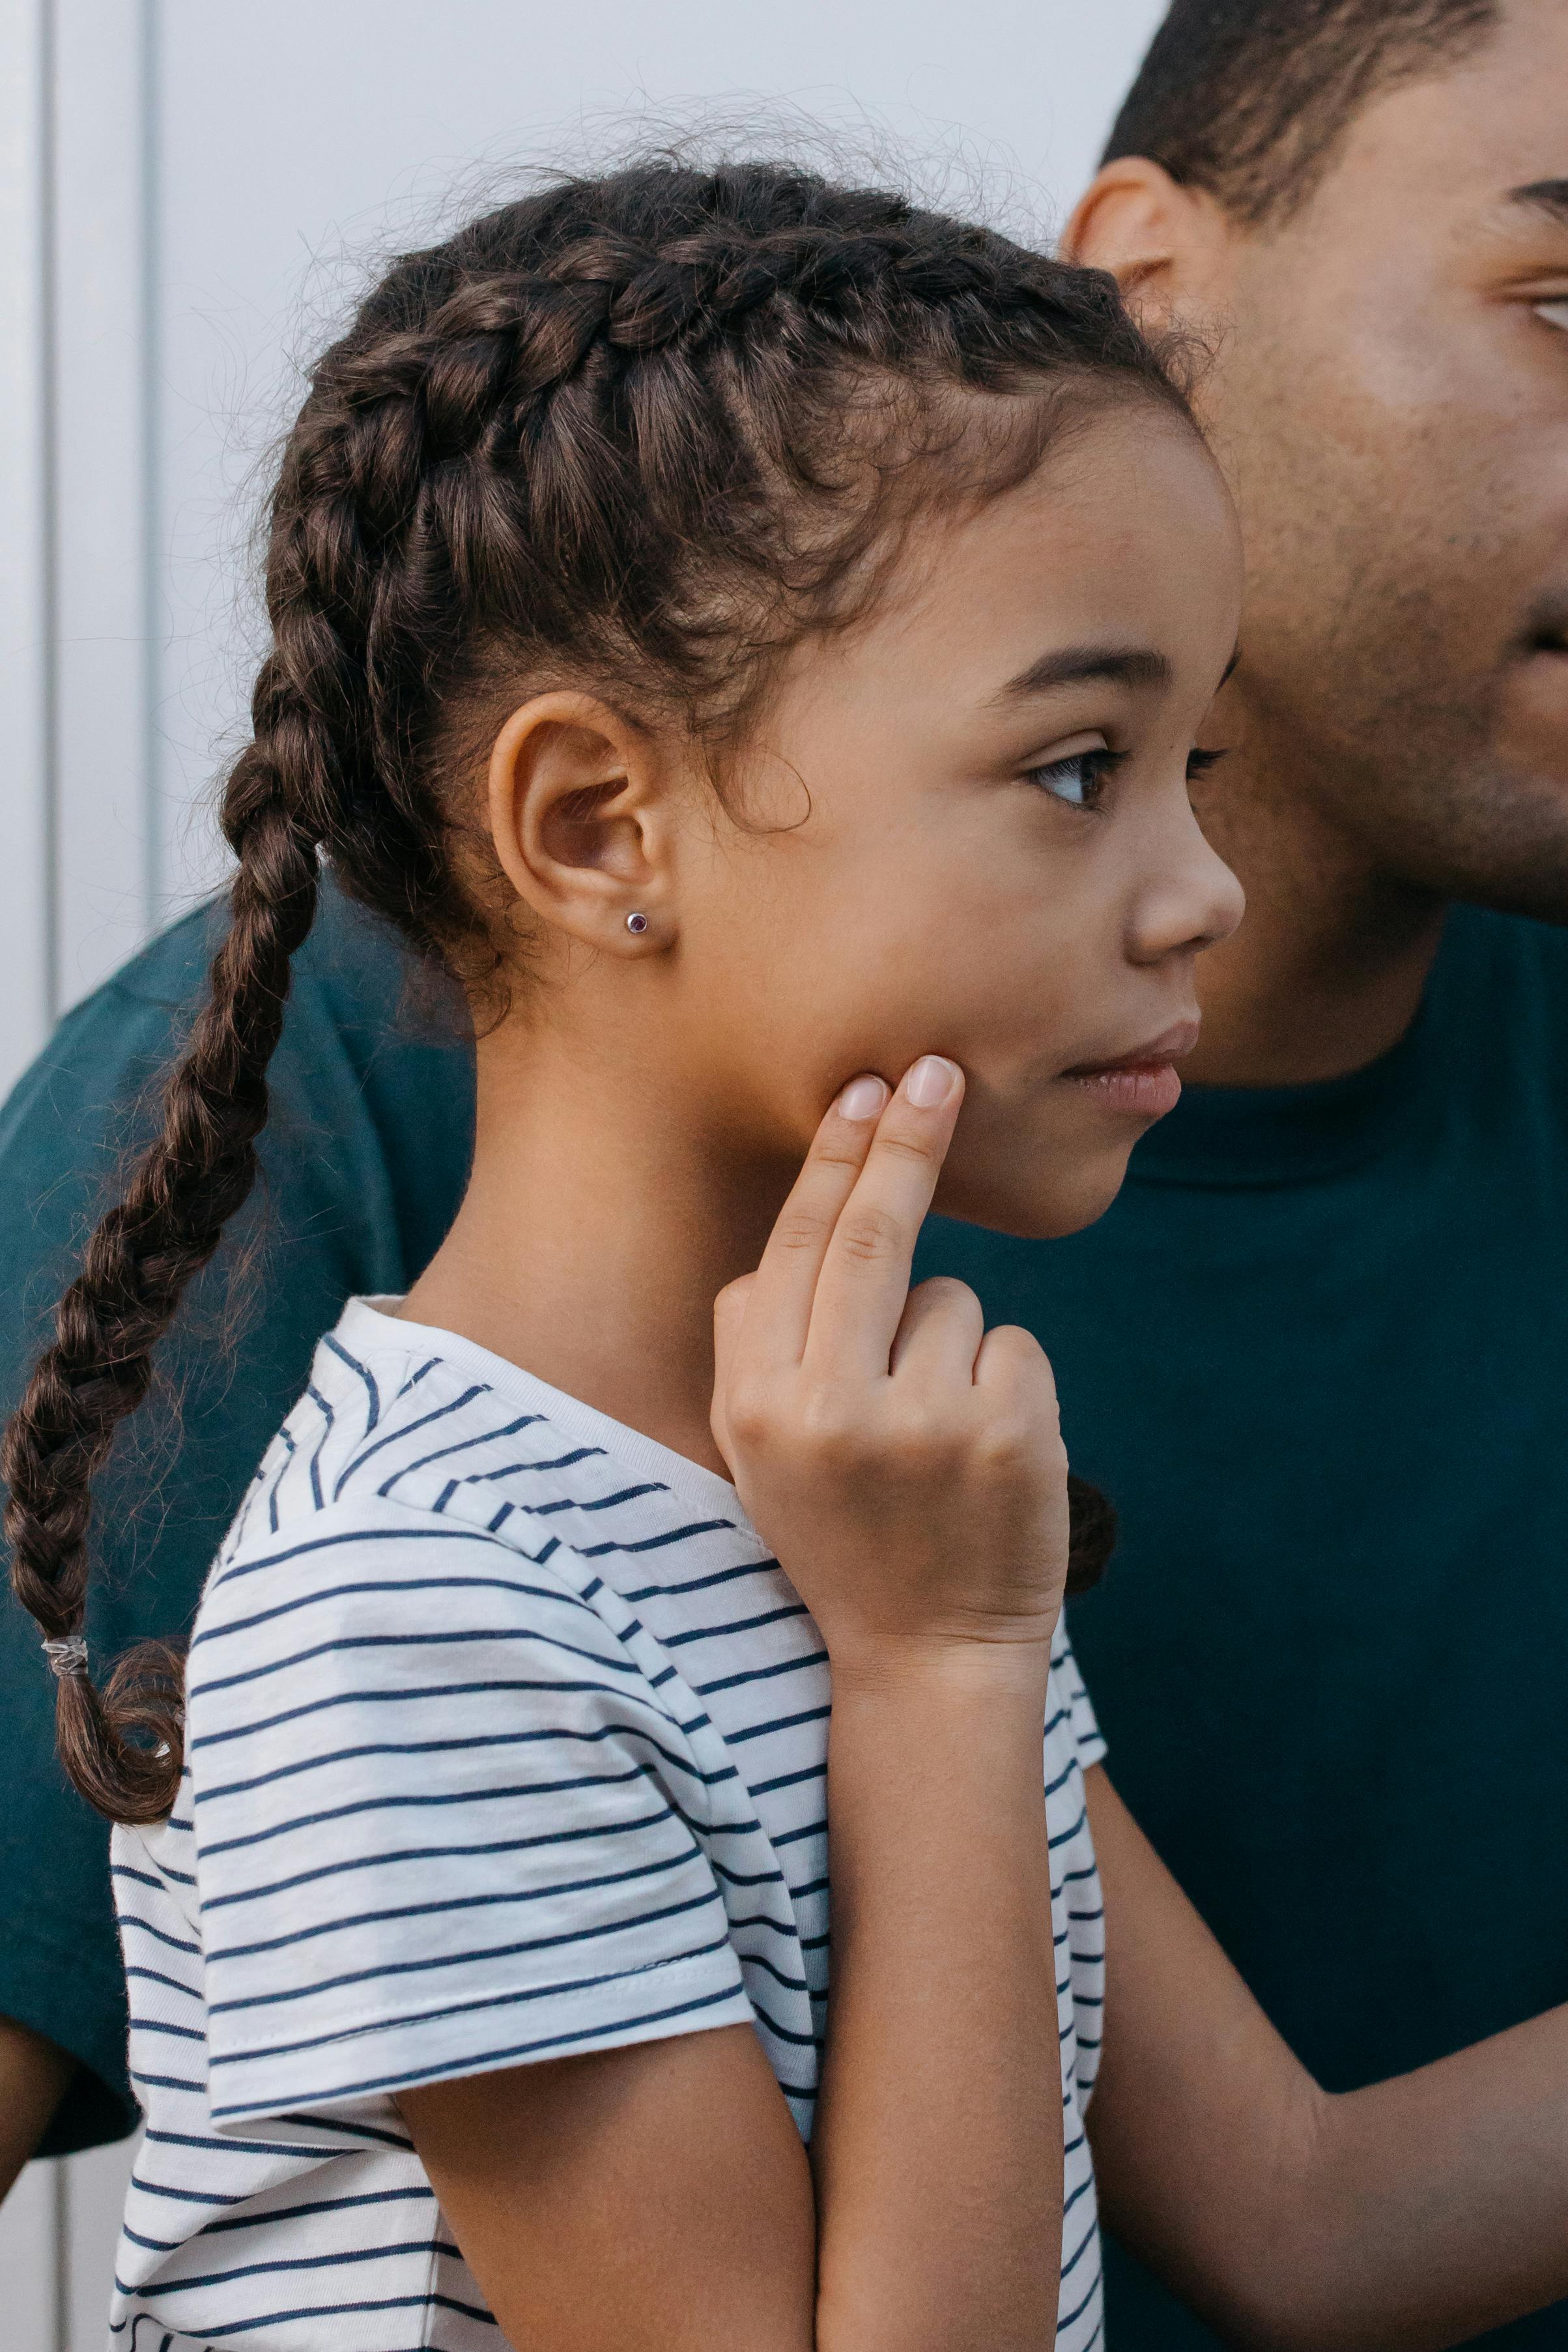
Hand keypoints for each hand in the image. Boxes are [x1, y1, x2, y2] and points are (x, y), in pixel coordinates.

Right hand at [711, 1057, 1068, 1685]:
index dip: (833, 1160)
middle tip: (939, 1072)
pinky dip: (1009, 1384)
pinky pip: (1013, 1345)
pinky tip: (986, 1457)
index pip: (795, 1248)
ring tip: (937, 1438)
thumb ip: (759, 1344)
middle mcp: (826, 1409)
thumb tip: (805, 1213)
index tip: (865, 1090)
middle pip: (870, 1235)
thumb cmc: (846, 1532)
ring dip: (955, 1344)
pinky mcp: (1007, 1437)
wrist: (928, 1657)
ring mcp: (921, 1423)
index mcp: (755, 1405)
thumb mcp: (762, 1451)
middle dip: (906, 1142)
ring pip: (953, 1300)